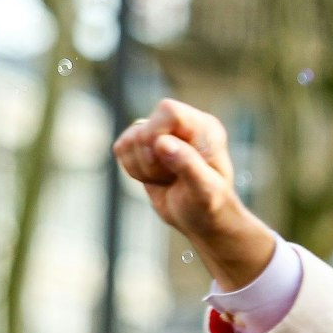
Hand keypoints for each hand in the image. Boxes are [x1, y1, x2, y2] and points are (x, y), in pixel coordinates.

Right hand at [114, 98, 276, 287]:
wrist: (202, 221)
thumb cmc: (210, 207)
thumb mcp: (205, 190)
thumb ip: (186, 164)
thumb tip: (163, 142)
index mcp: (204, 127)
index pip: (168, 111)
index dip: (157, 134)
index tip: (165, 159)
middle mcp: (182, 125)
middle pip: (143, 127)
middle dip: (150, 159)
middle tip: (171, 177)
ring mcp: (162, 134)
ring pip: (129, 140)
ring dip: (142, 167)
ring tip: (166, 179)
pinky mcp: (145, 146)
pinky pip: (121, 149)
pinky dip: (133, 170)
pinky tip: (155, 179)